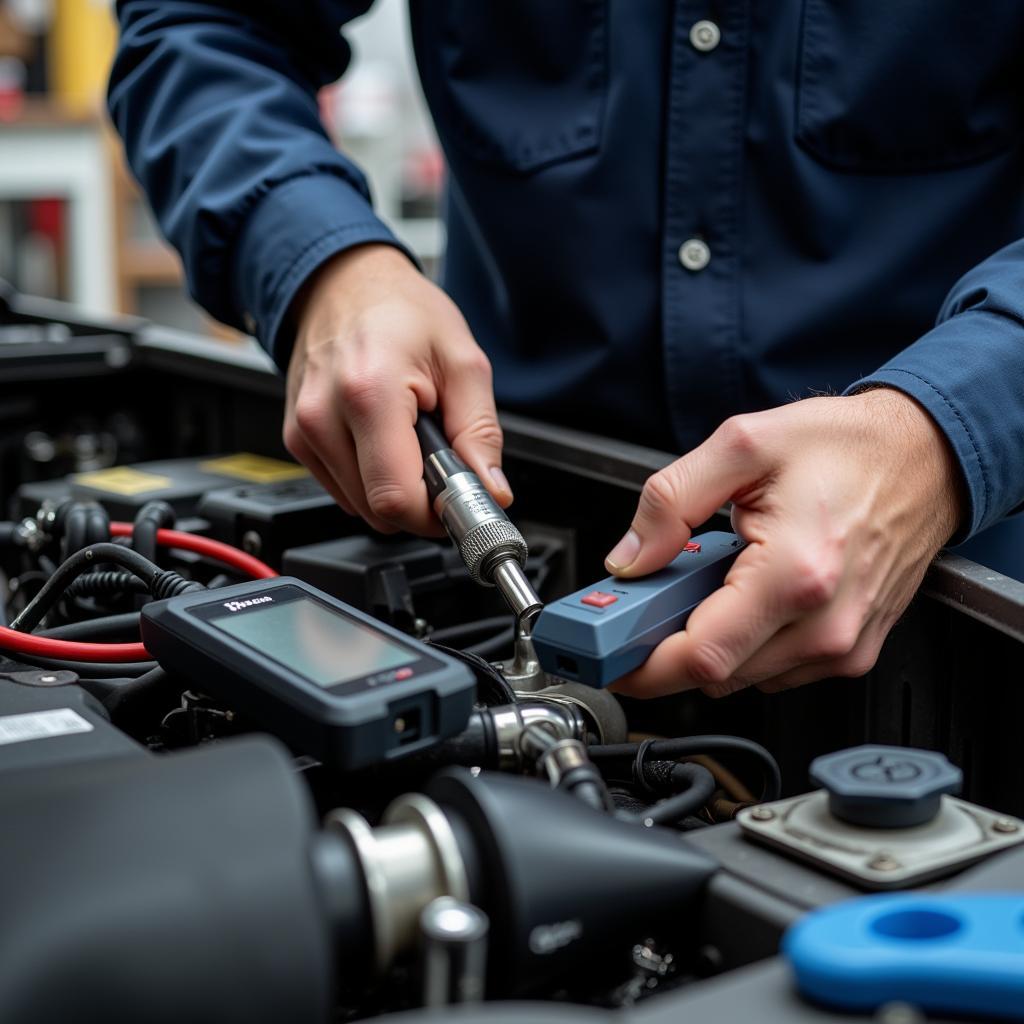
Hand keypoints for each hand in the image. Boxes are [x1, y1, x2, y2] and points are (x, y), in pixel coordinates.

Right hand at [283, 244, 509, 534]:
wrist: (343, 282)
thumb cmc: (400, 311)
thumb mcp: (463, 361)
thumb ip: (481, 432)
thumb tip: (492, 490)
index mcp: (368, 393)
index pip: (396, 498)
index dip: (435, 513)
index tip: (457, 500)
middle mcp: (323, 416)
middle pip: (378, 510)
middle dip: (419, 501)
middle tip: (441, 461)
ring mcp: (303, 431)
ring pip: (360, 506)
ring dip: (394, 488)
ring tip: (410, 438)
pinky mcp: (296, 439)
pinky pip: (343, 488)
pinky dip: (371, 477)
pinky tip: (383, 438)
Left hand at [605, 390, 962, 697]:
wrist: (925, 456)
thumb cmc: (848, 447)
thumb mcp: (742, 445)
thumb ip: (671, 500)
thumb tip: (630, 556)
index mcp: (795, 574)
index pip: (701, 655)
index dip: (643, 666)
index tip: (610, 659)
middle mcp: (826, 624)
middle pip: (717, 674)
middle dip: (668, 645)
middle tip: (649, 603)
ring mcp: (844, 644)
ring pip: (744, 676)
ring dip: (710, 641)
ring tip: (711, 582)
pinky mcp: (852, 650)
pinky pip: (776, 669)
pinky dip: (746, 641)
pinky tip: (748, 593)